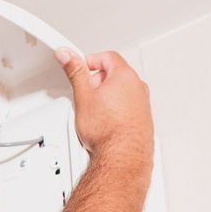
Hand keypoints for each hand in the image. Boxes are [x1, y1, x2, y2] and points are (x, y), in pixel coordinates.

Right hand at [54, 49, 153, 167]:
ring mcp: (143, 105)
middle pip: (114, 75)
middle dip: (97, 83)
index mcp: (125, 77)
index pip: (107, 57)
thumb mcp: (83, 96)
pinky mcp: (143, 120)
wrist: (123, 157)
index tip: (81, 69)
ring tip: (94, 114)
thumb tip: (67, 55)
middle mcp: (138, 88)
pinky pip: (126, 109)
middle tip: (85, 95)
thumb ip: (75, 72)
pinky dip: (115, 112)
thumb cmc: (107, 131)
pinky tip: (104, 125)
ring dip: (106, 99)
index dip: (90, 61)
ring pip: (120, 93)